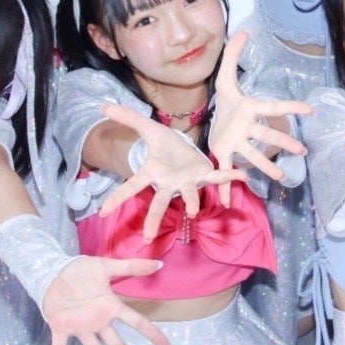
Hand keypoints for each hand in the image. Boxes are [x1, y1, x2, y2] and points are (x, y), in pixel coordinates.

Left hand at [41, 256, 169, 344]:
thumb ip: (131, 267)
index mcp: (110, 307)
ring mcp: (80, 327)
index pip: (136, 322)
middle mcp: (98, 322)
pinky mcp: (60, 328)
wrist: (52, 271)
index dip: (152, 334)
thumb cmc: (79, 271)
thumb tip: (158, 263)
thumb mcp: (106, 266)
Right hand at [98, 104, 246, 238]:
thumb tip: (103, 107)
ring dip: (192, 203)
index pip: (131, 186)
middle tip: (147, 237)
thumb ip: (127, 118)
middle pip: (159, 202)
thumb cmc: (165, 144)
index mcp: (152, 173)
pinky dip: (229, 177)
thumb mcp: (147, 127)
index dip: (117, 198)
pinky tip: (243, 176)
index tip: (102, 212)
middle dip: (153, 219)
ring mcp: (187, 182)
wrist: (184, 146)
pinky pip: (217, 178)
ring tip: (193, 212)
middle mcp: (169, 183)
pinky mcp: (204, 175)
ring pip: (189, 195)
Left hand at [208, 31, 311, 183]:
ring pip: (253, 155)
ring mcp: (238, 143)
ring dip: (266, 166)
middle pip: (268, 135)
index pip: (274, 106)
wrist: (216, 121)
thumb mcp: (226, 76)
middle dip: (283, 141)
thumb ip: (233, 54)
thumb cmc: (228, 101)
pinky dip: (227, 186)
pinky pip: (226, 170)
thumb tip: (243, 31)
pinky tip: (229, 201)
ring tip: (279, 175)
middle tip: (301, 150)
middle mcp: (248, 128)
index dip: (292, 107)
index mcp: (250, 109)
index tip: (312, 109)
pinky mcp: (225, 154)